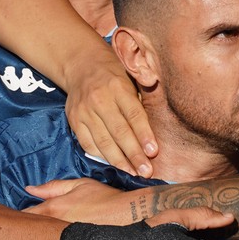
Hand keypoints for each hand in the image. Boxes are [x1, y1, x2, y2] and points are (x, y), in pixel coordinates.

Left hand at [25, 178, 147, 224]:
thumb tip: (30, 188)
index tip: (17, 216)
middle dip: (27, 230)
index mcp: (54, 208)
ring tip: (43, 236)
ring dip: (40, 238)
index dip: (19, 215)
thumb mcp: (79, 184)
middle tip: (27, 229)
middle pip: (30, 232)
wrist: (130, 216)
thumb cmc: (106, 199)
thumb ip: (52, 186)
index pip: (25, 215)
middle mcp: (56, 226)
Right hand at [64, 57, 157, 176]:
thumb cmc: (114, 74)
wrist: (82, 65)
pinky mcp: (74, 120)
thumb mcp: (131, 76)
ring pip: (103, 141)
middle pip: (119, 132)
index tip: (153, 152)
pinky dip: (101, 156)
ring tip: (133, 173)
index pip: (133, 114)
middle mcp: (99, 99)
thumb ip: (144, 95)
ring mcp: (84, 111)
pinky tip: (114, 165)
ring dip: (119, 161)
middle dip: (134, 154)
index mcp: (118, 86)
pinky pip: (88, 143)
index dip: (144, 134)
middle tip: (146, 172)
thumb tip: (163, 119)